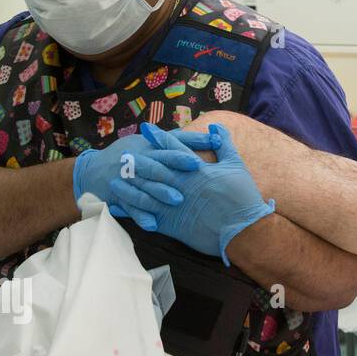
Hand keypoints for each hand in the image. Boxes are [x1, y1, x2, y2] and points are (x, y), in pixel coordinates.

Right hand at [72, 132, 201, 228]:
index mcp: (148, 148)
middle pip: (153, 169)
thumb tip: (218, 137)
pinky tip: (153, 225)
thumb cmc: (135, 152)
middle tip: (188, 186)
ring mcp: (126, 181)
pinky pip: (130, 208)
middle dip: (169, 177)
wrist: (93, 170)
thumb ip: (187, 140)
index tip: (197, 163)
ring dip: (158, 196)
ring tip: (176, 203)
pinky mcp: (119, 198)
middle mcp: (137, 163)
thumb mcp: (156, 142)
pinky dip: (141, 216)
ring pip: (143, 189)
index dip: (179, 157)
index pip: (165, 151)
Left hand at [109, 122, 274, 265]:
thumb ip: (224, 145)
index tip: (146, 130)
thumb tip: (216, 126)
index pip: (174, 149)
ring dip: (129, 186)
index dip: (160, 139)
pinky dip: (131, 212)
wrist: (242, 229)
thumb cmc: (242, 196)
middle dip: (137, 161)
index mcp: (196, 169)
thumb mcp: (236, 165)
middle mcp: (181, 184)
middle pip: (154, 169)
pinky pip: (145, 216)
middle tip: (123, 155)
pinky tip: (119, 208)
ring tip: (114, 181)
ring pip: (145, 192)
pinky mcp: (170, 223)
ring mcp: (173, 204)